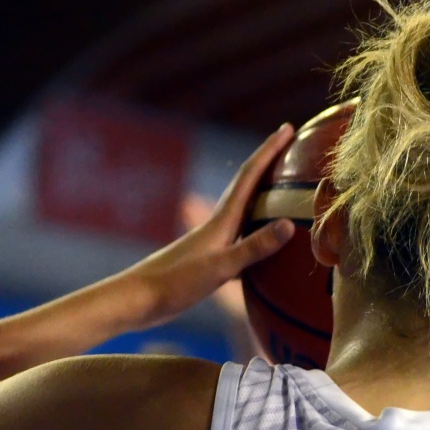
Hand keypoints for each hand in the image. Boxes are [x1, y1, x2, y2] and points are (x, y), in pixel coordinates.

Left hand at [123, 124, 296, 328]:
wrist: (138, 301)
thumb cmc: (175, 284)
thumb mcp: (220, 268)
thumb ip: (254, 248)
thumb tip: (288, 224)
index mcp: (221, 222)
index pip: (250, 177)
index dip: (270, 151)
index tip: (288, 128)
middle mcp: (218, 227)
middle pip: (249, 188)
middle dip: (269, 167)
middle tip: (291, 150)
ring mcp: (213, 244)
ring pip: (246, 214)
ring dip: (264, 199)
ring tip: (284, 192)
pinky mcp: (209, 262)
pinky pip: (242, 240)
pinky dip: (258, 234)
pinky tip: (265, 247)